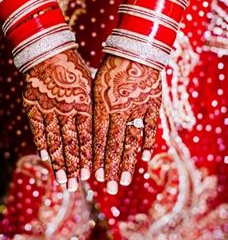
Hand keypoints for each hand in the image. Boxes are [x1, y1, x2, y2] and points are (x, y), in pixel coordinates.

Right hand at [22, 49, 91, 191]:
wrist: (49, 51)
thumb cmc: (74, 69)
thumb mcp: (88, 86)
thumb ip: (92, 108)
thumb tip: (101, 128)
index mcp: (83, 104)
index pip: (86, 137)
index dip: (88, 157)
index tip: (90, 175)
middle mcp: (66, 109)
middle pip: (71, 144)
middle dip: (74, 167)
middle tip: (75, 187)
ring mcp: (48, 108)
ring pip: (54, 140)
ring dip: (58, 162)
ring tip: (61, 180)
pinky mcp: (33, 105)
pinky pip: (38, 129)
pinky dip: (42, 145)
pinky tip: (46, 159)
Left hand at [93, 55, 161, 194]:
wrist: (136, 50)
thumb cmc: (111, 68)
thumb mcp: (97, 86)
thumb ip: (93, 109)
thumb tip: (87, 132)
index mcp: (103, 105)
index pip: (98, 138)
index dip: (96, 158)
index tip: (93, 177)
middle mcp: (120, 110)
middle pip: (114, 145)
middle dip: (110, 168)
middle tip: (108, 188)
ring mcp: (138, 109)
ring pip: (132, 141)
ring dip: (127, 162)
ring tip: (124, 181)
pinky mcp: (153, 105)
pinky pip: (151, 127)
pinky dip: (148, 143)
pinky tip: (144, 158)